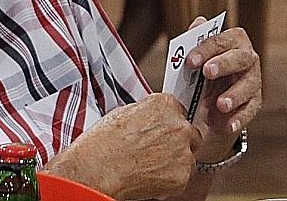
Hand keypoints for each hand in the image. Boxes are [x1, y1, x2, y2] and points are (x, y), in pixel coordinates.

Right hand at [48, 93, 198, 199]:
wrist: (98, 169)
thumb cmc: (104, 143)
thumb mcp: (124, 113)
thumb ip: (147, 113)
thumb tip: (150, 119)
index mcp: (166, 105)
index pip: (179, 111)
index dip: (168, 124)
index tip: (162, 132)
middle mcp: (179, 125)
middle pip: (189, 133)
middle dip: (177, 142)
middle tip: (157, 151)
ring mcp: (183, 151)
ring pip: (188, 157)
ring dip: (175, 161)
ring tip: (150, 166)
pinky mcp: (182, 175)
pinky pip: (183, 177)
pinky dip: (170, 180)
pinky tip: (150, 178)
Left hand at [181, 19, 261, 164]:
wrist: (204, 107)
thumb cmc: (200, 75)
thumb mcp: (194, 60)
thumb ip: (194, 42)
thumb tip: (198, 23)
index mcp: (232, 42)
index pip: (223, 40)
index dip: (206, 49)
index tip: (190, 61)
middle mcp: (247, 58)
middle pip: (241, 58)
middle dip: (224, 64)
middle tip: (207, 72)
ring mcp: (253, 81)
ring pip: (249, 85)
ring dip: (235, 94)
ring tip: (220, 105)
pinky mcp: (254, 103)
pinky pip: (249, 110)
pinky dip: (239, 118)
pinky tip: (227, 125)